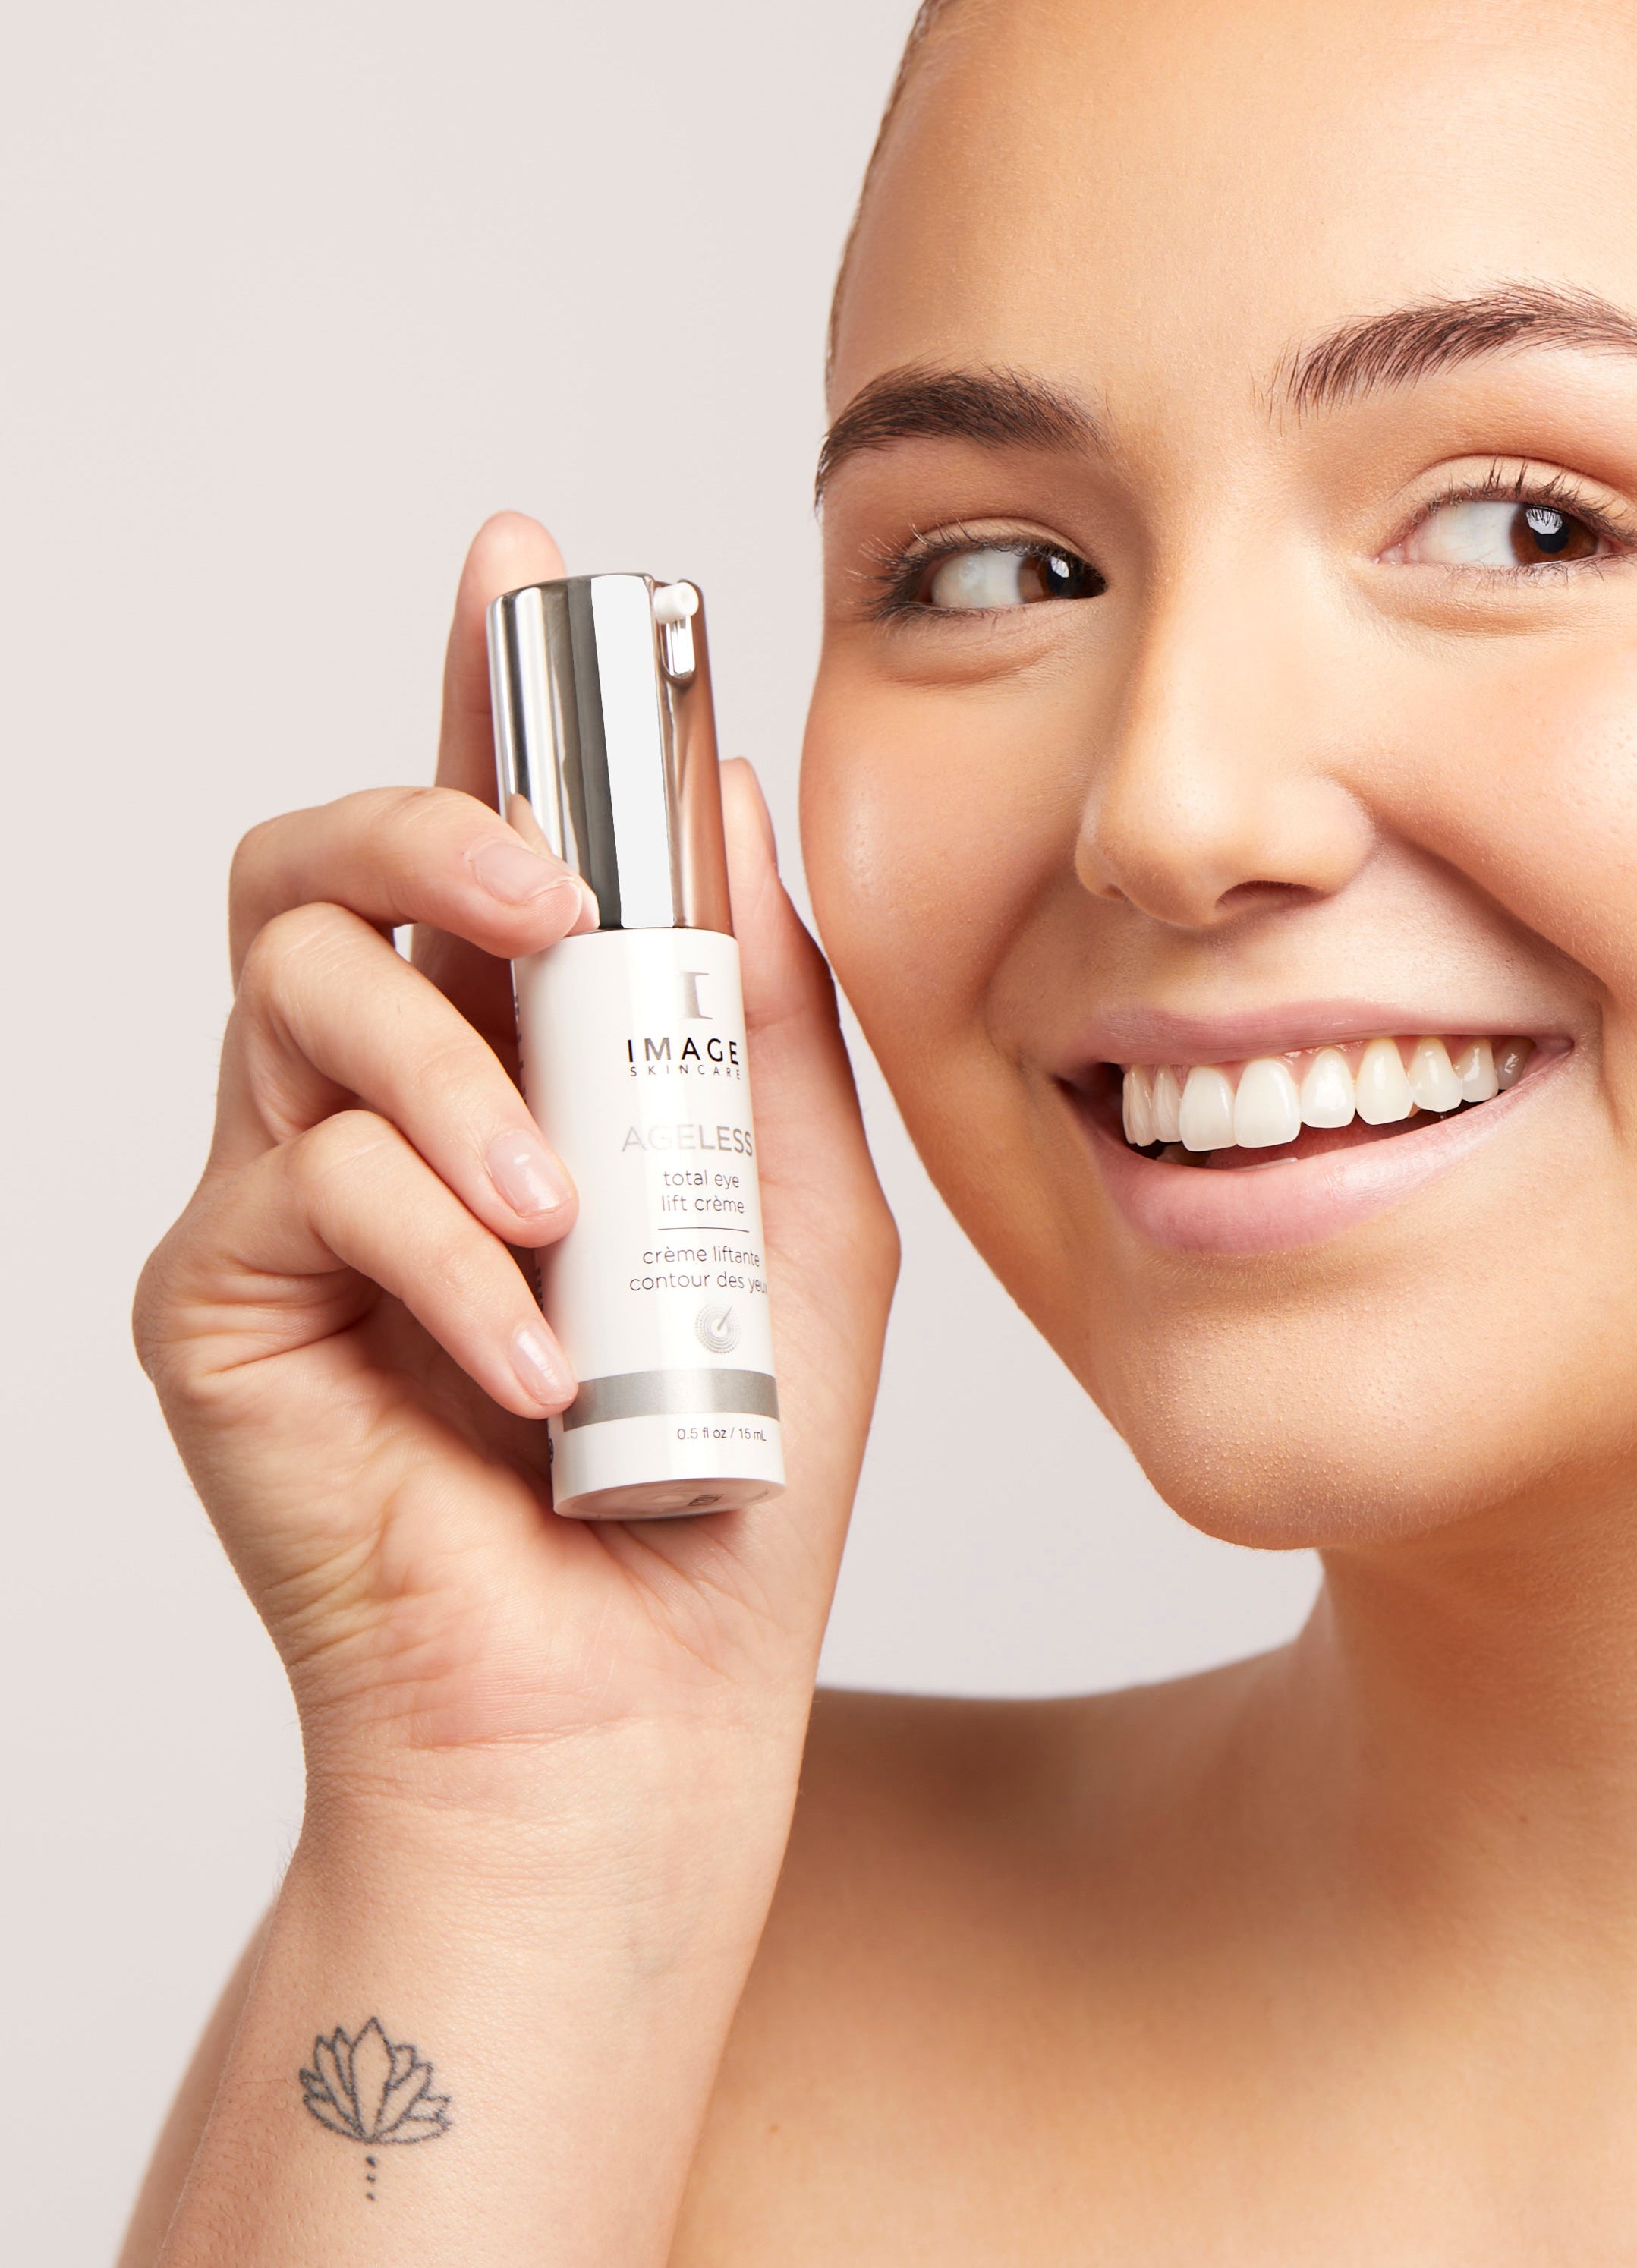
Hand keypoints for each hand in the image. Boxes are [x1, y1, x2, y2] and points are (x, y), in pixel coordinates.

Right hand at [134, 515, 898, 1819]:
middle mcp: (383, 1105)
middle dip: (436, 833)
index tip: (528, 564)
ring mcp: (283, 1199)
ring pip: (296, 1003)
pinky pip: (300, 1191)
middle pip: (319, 869)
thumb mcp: (794, 1209)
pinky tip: (529, 1361)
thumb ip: (758, 1014)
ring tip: (567, 1216)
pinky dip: (440, 1258)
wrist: (636, 1703)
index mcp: (518, 1063)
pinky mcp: (212, 1303)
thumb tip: (733, 800)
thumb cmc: (726, 1468)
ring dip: (449, 1084)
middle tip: (548, 890)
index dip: (488, 697)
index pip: (476, 842)